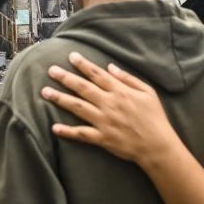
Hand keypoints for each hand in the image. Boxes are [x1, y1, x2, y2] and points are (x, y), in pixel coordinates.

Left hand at [40, 52, 178, 166]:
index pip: (97, 75)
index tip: (71, 56)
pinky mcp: (102, 138)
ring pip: (77, 107)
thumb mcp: (148, 92)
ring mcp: (104, 122)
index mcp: (120, 92)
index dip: (83, 65)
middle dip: (65, 78)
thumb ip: (128, 78)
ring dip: (60, 99)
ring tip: (45, 92)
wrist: (158, 146)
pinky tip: (54, 128)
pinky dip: (67, 131)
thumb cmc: (155, 118)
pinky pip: (81, 134)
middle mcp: (109, 104)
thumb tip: (110, 66)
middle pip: (83, 88)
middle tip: (51, 70)